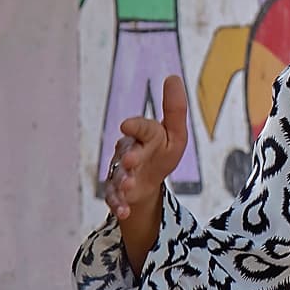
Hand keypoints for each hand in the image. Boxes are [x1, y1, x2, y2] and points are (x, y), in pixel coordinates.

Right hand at [104, 75, 189, 221]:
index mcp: (144, 136)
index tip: (127, 125)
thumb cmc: (161, 152)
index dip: (137, 127)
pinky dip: (118, 205)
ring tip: (128, 186)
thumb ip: (174, 109)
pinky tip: (123, 212)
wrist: (147, 183)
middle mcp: (128, 152)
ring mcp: (121, 173)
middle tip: (131, 160)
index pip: (143, 129)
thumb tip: (173, 77)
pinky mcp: (118, 193)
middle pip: (128, 153)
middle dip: (130, 156)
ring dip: (123, 181)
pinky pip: (114, 198)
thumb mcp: (175, 134)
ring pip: (119, 175)